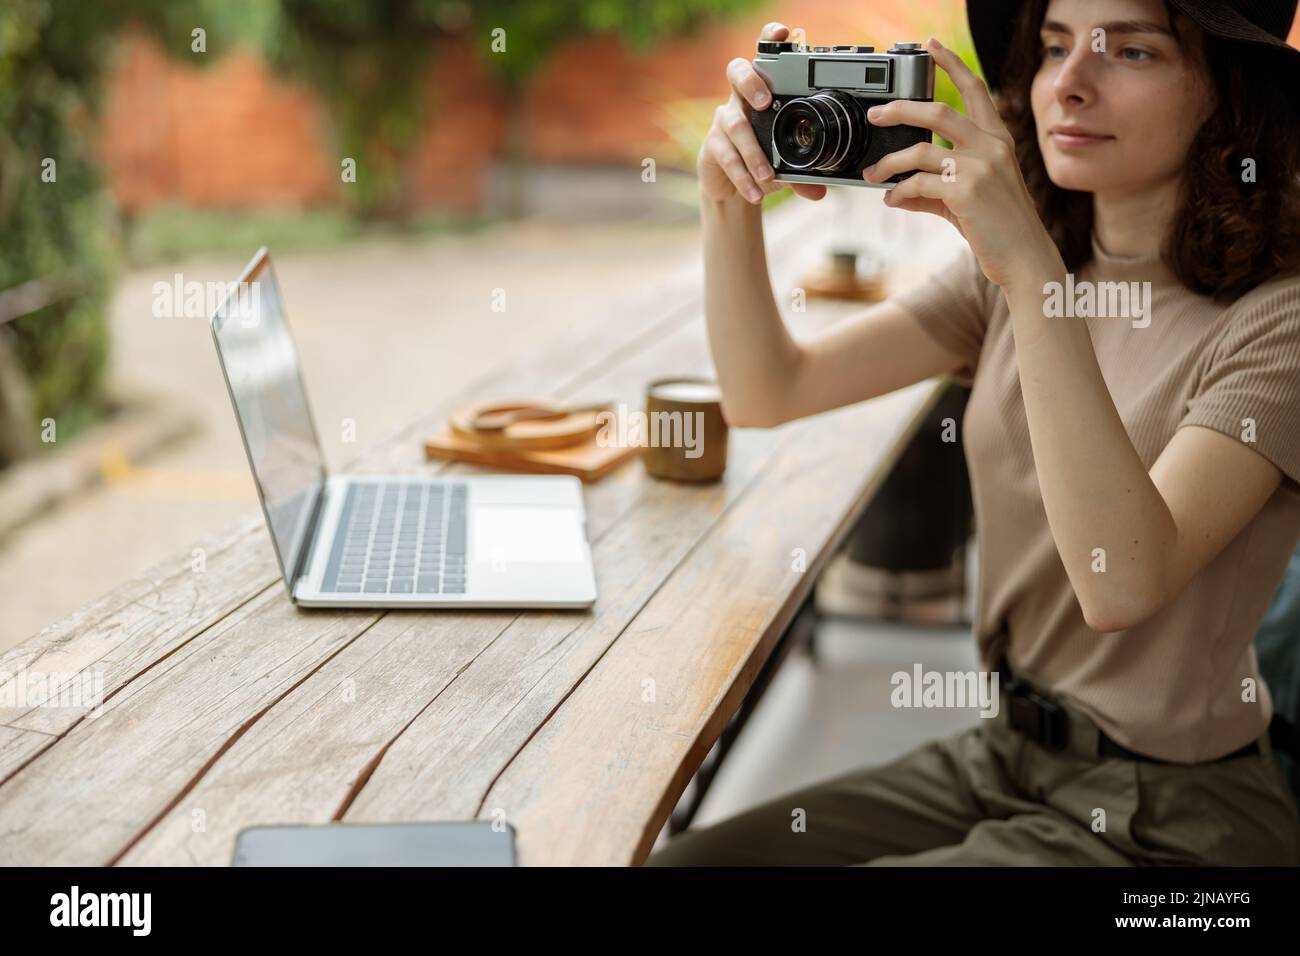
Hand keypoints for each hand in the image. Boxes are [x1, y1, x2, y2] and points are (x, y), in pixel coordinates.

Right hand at [698, 22, 826, 204]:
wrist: (734, 190)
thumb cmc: (763, 164)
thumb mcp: (786, 166)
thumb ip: (803, 175)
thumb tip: (820, 191)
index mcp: (763, 93)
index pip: (764, 57)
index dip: (770, 40)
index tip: (783, 33)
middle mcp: (740, 100)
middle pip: (737, 72)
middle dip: (751, 82)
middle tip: (764, 101)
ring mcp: (723, 121)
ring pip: (735, 125)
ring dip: (753, 152)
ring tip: (768, 176)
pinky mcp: (712, 145)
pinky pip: (727, 156)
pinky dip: (742, 175)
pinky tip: (754, 190)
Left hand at [862, 37, 1059, 291]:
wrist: (1025, 259)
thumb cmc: (999, 229)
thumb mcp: (968, 200)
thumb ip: (934, 191)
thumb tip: (895, 193)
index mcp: (997, 139)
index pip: (974, 89)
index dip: (951, 64)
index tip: (931, 46)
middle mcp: (991, 146)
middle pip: (938, 110)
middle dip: (900, 109)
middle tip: (875, 114)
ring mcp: (980, 168)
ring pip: (920, 149)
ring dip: (888, 162)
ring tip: (872, 173)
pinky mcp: (966, 192)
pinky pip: (917, 183)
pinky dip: (898, 191)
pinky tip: (892, 199)